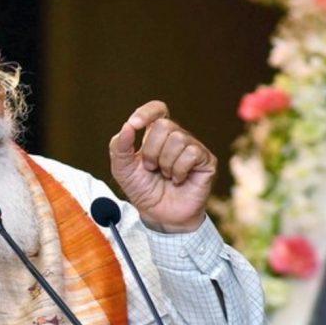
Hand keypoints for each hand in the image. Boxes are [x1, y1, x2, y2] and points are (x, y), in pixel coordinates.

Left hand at [109, 101, 216, 232]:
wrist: (158, 215)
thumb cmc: (142, 190)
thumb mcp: (122, 169)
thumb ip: (119, 147)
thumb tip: (127, 126)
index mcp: (155, 135)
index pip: (157, 109)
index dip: (147, 112)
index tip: (134, 124)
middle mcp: (176, 137)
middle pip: (163, 126)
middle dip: (151, 151)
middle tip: (151, 168)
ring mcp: (193, 148)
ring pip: (178, 139)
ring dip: (165, 163)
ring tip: (165, 176)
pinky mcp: (206, 161)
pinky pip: (191, 153)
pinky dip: (179, 170)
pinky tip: (178, 180)